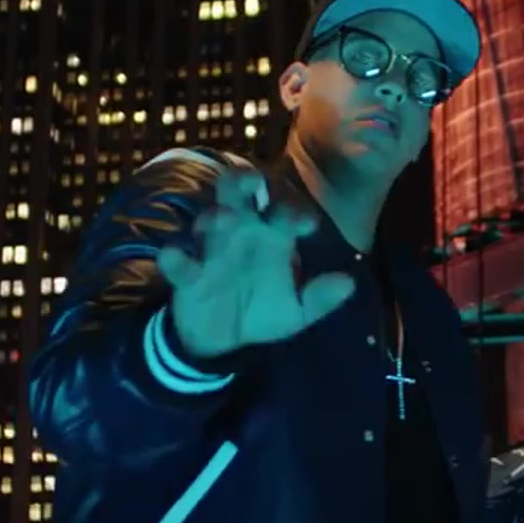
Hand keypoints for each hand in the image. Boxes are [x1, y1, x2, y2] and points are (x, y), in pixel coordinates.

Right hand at [157, 169, 356, 358]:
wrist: (223, 341)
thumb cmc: (262, 311)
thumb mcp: (297, 312)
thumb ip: (320, 298)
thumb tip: (348, 284)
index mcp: (271, 236)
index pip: (284, 210)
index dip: (295, 212)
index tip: (307, 226)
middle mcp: (241, 232)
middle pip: (238, 193)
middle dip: (243, 181)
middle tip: (252, 182)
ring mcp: (211, 250)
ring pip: (208, 219)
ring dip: (214, 217)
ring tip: (221, 221)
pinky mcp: (187, 275)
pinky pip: (177, 261)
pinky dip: (175, 258)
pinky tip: (175, 257)